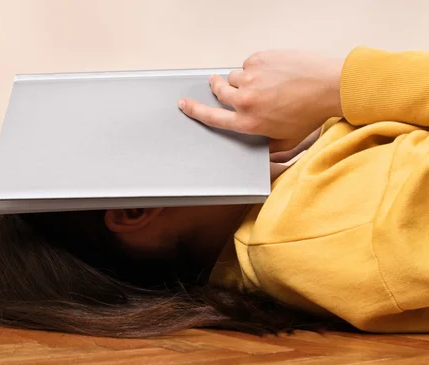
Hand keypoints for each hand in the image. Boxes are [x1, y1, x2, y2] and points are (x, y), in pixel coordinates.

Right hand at [178, 50, 343, 151]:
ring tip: (262, 82)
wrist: (330, 85)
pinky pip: (249, 62)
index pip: (211, 117)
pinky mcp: (260, 59)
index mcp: (248, 122)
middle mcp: (245, 100)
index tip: (183, 103)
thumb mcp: (288, 141)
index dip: (194, 110)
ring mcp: (251, 77)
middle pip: (218, 90)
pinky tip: (274, 72)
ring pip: (234, 75)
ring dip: (242, 79)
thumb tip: (263, 155)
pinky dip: (257, 67)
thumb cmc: (311, 114)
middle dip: (217, 87)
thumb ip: (269, 149)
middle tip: (220, 84)